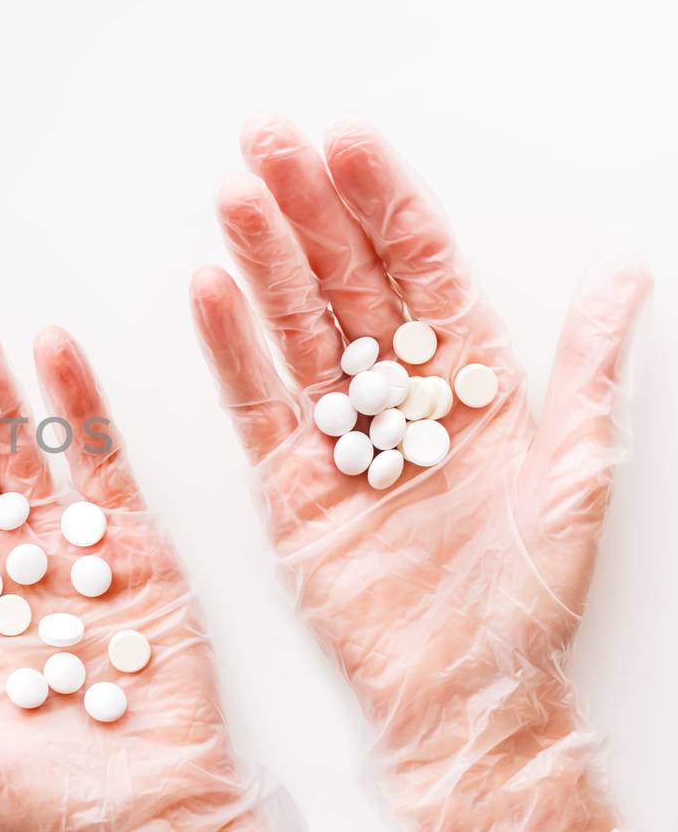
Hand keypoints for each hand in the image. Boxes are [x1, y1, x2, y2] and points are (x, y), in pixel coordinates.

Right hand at [191, 116, 648, 831]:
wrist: (462, 690)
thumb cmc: (527, 595)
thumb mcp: (578, 474)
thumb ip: (587, 369)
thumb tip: (623, 269)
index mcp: (471, 380)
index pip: (420, 267)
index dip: (384, 203)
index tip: (348, 144)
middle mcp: (399, 394)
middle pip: (345, 279)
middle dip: (306, 207)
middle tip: (266, 142)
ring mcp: (338, 433)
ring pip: (294, 326)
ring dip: (260, 258)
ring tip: (231, 194)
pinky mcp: (287, 480)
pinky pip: (255, 400)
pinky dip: (230, 346)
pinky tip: (209, 289)